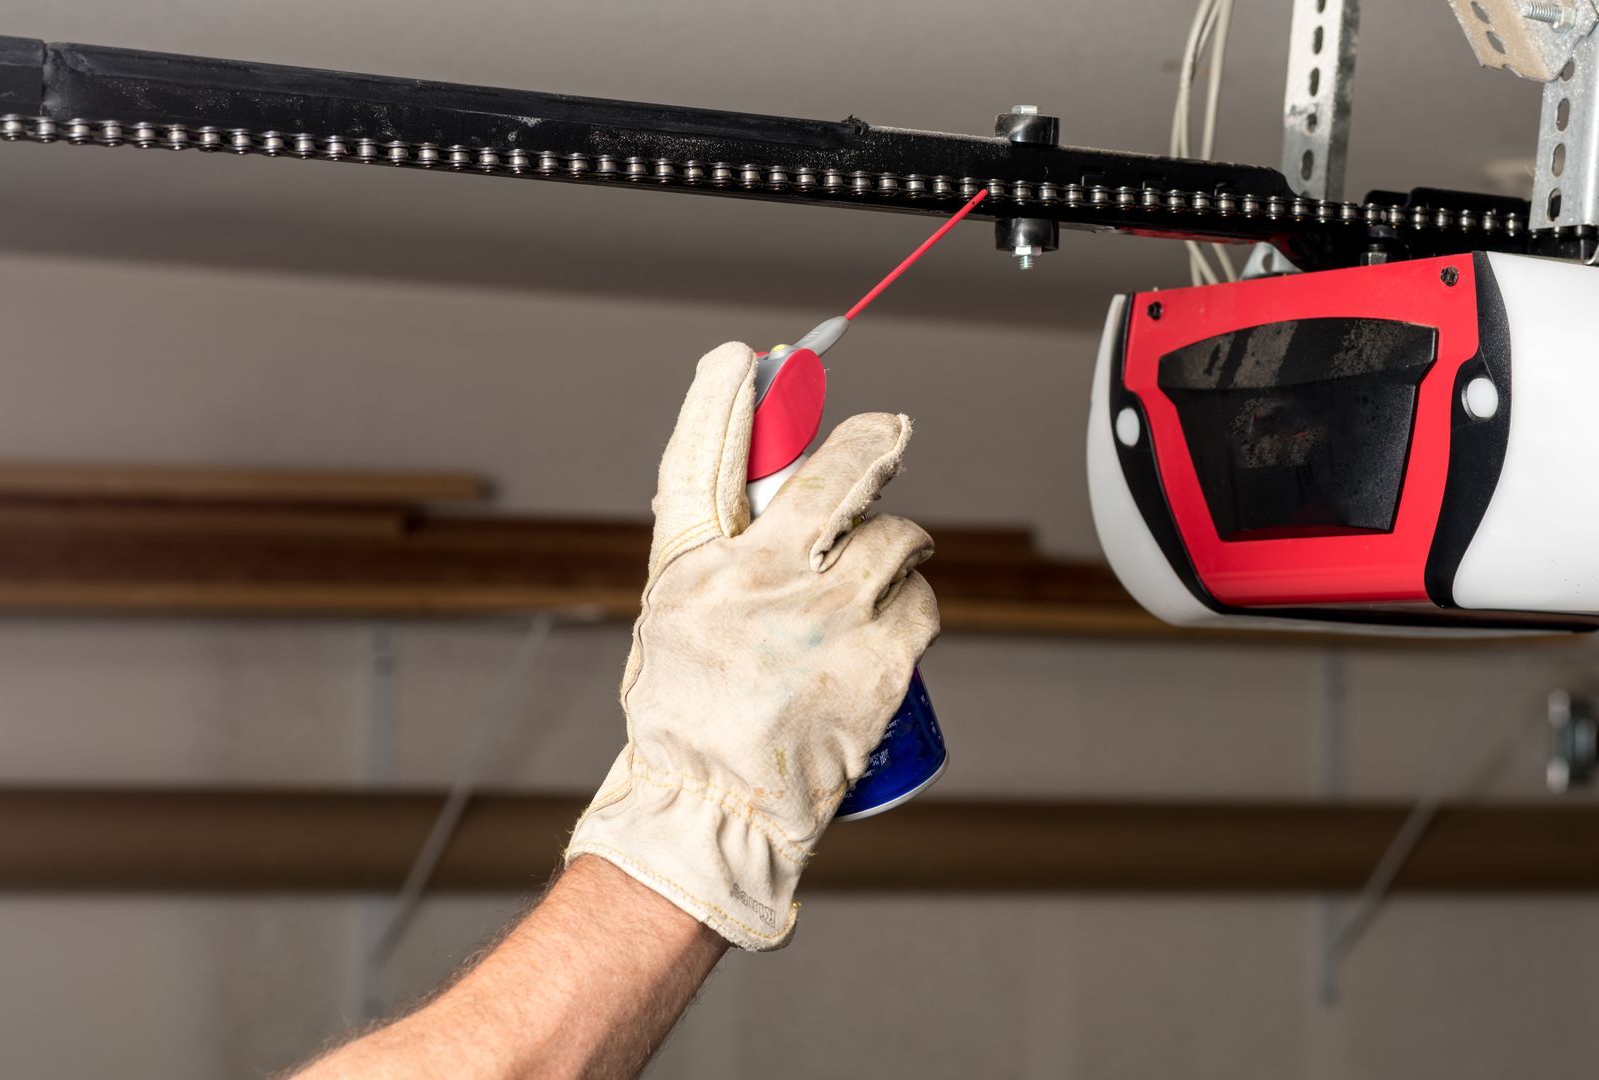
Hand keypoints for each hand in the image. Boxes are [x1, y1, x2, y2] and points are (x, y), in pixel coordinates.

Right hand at [565, 341, 939, 949]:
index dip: (722, 399)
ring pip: (893, 536)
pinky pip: (921, 600)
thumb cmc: (691, 720)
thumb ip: (716, 558)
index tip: (741, 357)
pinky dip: (915, 601)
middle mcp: (760, 580)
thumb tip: (763, 499)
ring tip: (889, 557)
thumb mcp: (677, 620)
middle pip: (830, 475)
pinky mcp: (879, 660)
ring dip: (899, 539)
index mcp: (696, 567)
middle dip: (870, 443)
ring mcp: (826, 618)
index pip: (703, 458)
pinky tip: (897, 615)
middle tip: (888, 432)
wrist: (717, 811)